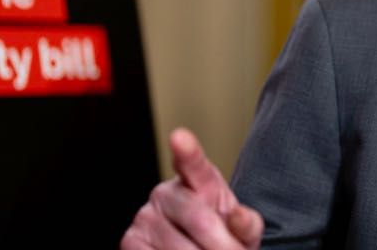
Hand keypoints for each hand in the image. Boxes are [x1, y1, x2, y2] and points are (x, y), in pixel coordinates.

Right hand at [121, 128, 263, 248]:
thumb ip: (247, 223)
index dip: (186, 150)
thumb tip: (238, 216)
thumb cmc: (224, 237)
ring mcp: (144, 216)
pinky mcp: (130, 242)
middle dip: (224, 247)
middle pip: (200, 221)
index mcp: (198, 179)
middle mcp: (166, 192)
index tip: (180, 137)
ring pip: (180, 248)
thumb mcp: (242, 228)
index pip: (192, 163)